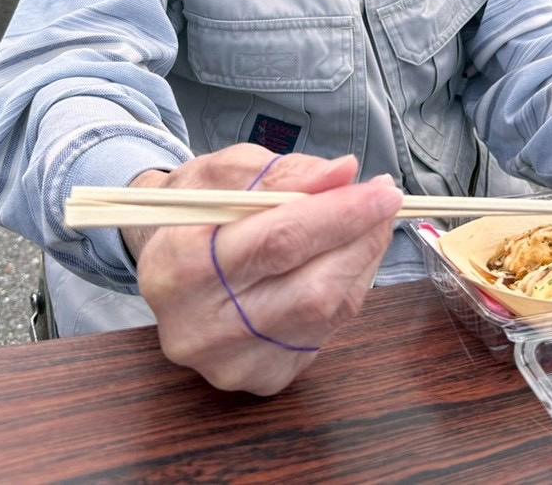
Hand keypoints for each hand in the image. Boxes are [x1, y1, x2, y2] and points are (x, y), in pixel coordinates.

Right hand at [125, 145, 401, 394]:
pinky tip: (342, 259)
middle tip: (387, 200)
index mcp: (177, 265)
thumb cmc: (196, 211)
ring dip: (359, 260)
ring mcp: (230, 362)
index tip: (382, 188)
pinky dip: (346, 289)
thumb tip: (343, 174)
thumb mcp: (226, 173)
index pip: (277, 241)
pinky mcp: (260, 378)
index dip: (339, 214)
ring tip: (367, 222)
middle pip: (309, 286)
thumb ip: (283, 173)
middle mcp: (198, 327)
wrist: (164, 265)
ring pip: (325, 312)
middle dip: (360, 237)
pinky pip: (325, 332)